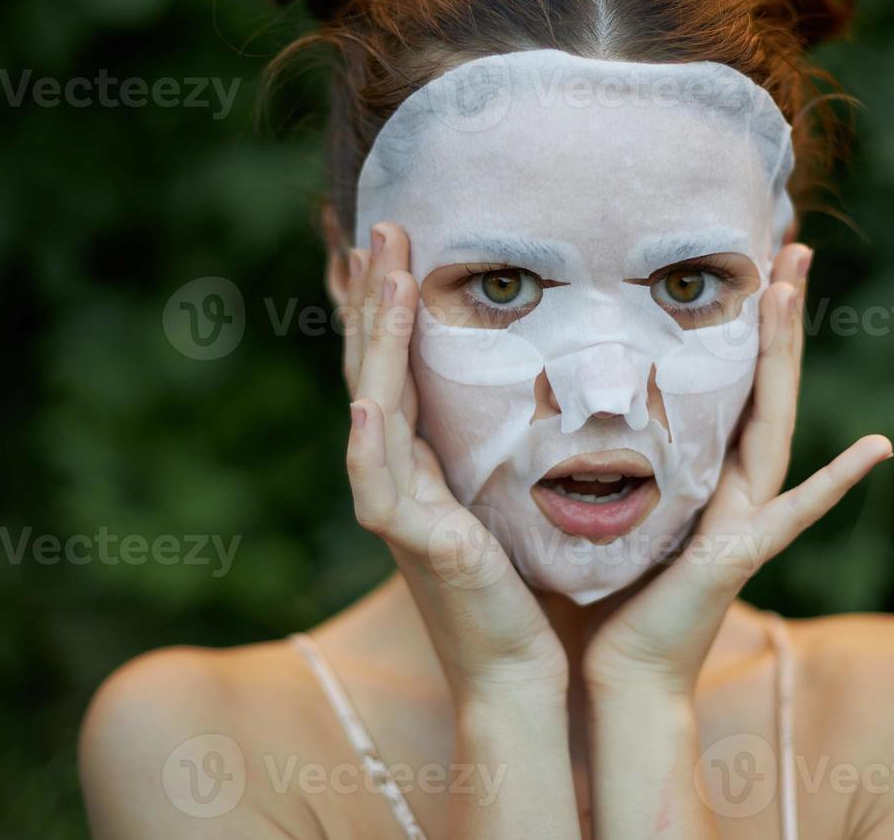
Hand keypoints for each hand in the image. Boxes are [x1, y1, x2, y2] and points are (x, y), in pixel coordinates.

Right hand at [343, 222, 568, 704]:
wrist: (520, 667)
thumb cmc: (522, 583)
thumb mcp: (505, 489)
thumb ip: (495, 437)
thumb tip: (524, 371)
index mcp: (417, 458)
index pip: (393, 364)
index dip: (385, 304)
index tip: (390, 239)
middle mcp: (394, 474)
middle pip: (372, 369)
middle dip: (373, 297)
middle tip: (380, 226)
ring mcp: (396, 509)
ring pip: (371, 408)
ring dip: (374, 341)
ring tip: (380, 274)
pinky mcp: (415, 546)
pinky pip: (380, 486)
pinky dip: (370, 443)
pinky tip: (370, 404)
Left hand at [583, 243, 893, 697]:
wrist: (621, 671)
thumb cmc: (608, 594)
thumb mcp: (606, 503)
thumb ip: (607, 454)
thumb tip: (560, 392)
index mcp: (704, 473)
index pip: (729, 383)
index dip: (742, 324)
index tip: (747, 260)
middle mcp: (736, 487)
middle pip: (763, 385)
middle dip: (778, 316)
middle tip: (791, 242)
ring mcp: (748, 518)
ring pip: (775, 422)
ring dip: (786, 358)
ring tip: (795, 291)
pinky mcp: (742, 554)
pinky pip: (795, 512)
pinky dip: (837, 483)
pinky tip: (876, 447)